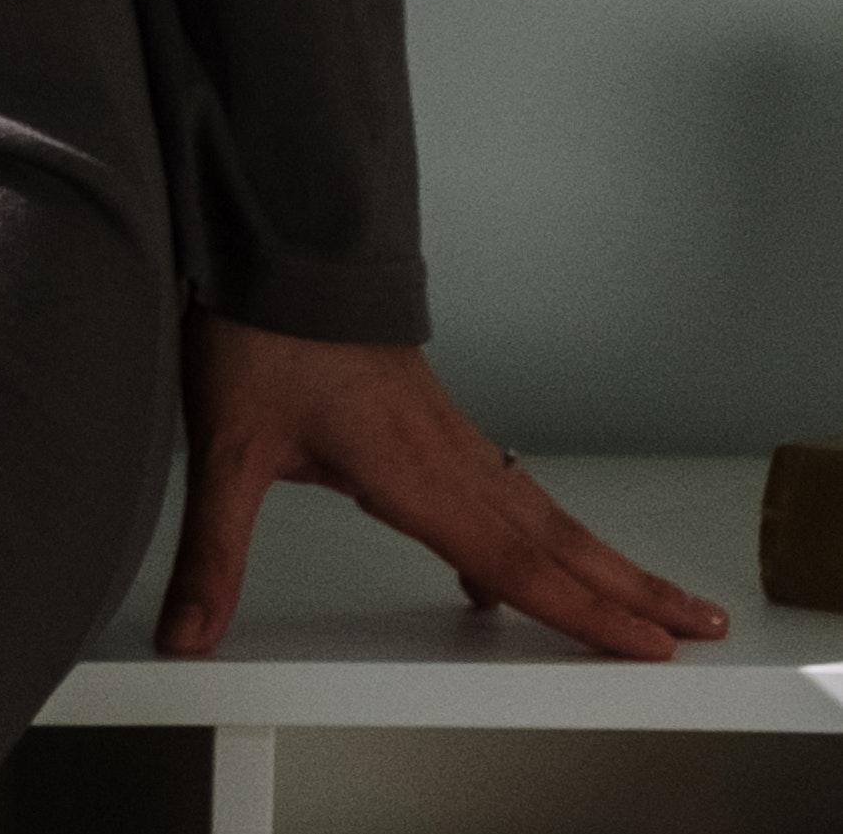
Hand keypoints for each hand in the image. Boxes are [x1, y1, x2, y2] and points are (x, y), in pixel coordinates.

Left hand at [153, 314, 728, 660]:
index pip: (516, 563)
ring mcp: (443, 431)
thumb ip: (211, 552)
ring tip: (646, 598)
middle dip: (628, 588)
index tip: (649, 646)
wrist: (271, 239)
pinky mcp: (426, 413)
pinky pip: (497, 485)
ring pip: (535, 508)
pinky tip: (493, 567)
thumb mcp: (224, 449)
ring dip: (594, 557)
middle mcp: (446, 455)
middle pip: (554, 539)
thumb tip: (185, 633)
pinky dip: (525, 530)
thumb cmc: (256, 332)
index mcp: (414, 472)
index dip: (582, 612)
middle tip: (699, 626)